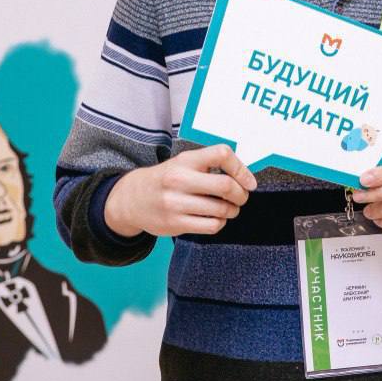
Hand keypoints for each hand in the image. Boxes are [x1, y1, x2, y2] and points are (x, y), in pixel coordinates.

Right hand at [105, 145, 257, 237]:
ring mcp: (176, 203)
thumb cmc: (166, 179)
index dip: (241, 168)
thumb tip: (244, 175)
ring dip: (232, 210)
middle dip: (241, 194)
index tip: (249, 181)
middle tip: (241, 197)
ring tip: (228, 208)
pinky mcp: (175, 223)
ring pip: (221, 209)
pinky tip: (216, 218)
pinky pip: (211, 226)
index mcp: (186, 160)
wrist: (132, 198)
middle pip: (226, 186)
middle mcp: (180, 180)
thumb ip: (209, 165)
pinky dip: (220, 223)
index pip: (222, 154)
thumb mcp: (183, 163)